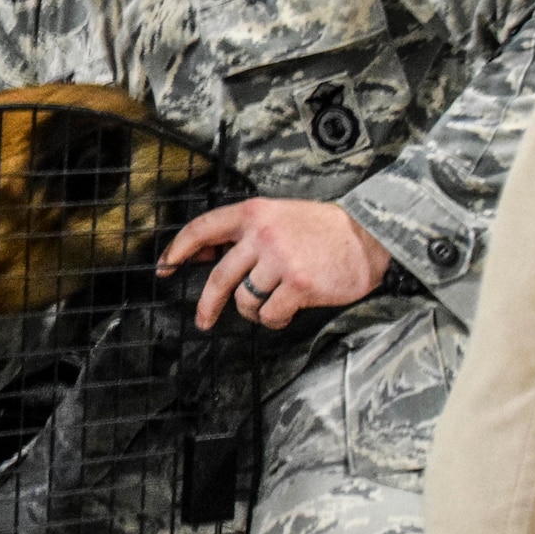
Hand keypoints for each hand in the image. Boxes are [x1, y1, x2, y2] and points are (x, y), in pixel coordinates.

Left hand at [156, 198, 391, 330]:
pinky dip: (274, 319)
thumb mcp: (278, 217)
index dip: (177, 250)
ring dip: (254, 310)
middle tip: (203, 320)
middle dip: (207, 304)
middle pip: (218, 277)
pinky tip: (287, 310)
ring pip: (244, 300)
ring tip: (272, 303)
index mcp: (254, 213)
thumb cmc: (322, 229)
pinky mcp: (298, 284)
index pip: (202, 229)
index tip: (164, 267)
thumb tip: (202, 255)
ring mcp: (281, 260)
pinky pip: (270, 314)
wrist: (370, 235)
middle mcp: (263, 235)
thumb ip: (243, 234)